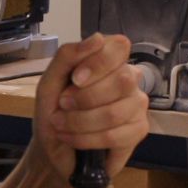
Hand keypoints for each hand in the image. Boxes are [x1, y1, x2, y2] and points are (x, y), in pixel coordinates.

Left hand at [30, 32, 149, 184]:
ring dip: (79, 122)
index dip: (98, 63)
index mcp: (109, 61)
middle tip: (62, 105)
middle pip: (123, 80)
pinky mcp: (138, 131)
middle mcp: (129, 79)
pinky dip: (86, 139)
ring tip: (61, 125)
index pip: (120, 47)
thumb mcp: (49, 82)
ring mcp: (137, 105)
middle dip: (84, 98)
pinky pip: (115, 136)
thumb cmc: (53, 111)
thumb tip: (98, 38)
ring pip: (116, 112)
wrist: (53, 149)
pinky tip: (73, 139)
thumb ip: (68, 56)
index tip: (75, 80)